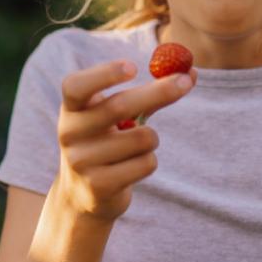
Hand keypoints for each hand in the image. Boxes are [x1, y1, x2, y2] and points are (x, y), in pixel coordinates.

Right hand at [57, 59, 195, 223]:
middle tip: (185, 81)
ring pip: (141, 138)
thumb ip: (151, 94)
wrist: (84, 194)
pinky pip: (145, 164)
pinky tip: (132, 167)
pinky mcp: (99, 186)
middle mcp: (70, 133)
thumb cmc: (107, 141)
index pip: (77, 86)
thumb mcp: (116, 115)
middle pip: (117, 107)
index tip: (134, 68)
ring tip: (138, 145)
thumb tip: (191, 73)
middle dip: (157, 92)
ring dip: (152, 138)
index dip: (103, 74)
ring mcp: (81, 161)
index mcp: (71, 109)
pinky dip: (149, 161)